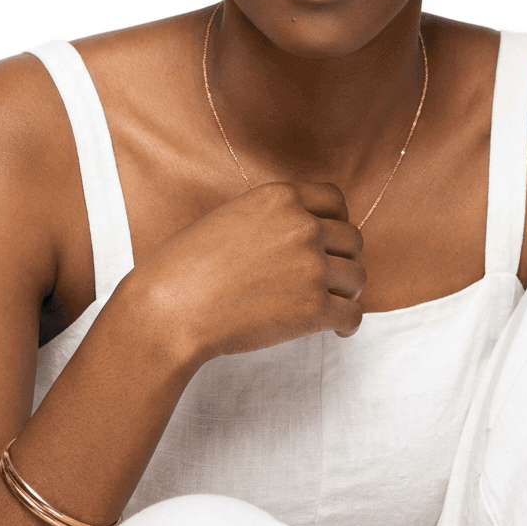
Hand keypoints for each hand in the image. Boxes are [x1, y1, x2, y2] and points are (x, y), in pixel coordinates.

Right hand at [131, 182, 364, 363]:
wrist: (169, 309)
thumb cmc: (182, 267)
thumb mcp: (228, 216)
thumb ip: (269, 218)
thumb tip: (294, 235)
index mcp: (280, 197)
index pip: (335, 199)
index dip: (336, 221)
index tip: (330, 240)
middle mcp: (302, 226)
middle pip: (352, 239)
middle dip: (343, 258)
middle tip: (330, 278)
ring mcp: (311, 267)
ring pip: (357, 277)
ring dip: (347, 291)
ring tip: (332, 303)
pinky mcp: (313, 308)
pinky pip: (353, 313)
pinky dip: (347, 323)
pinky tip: (335, 328)